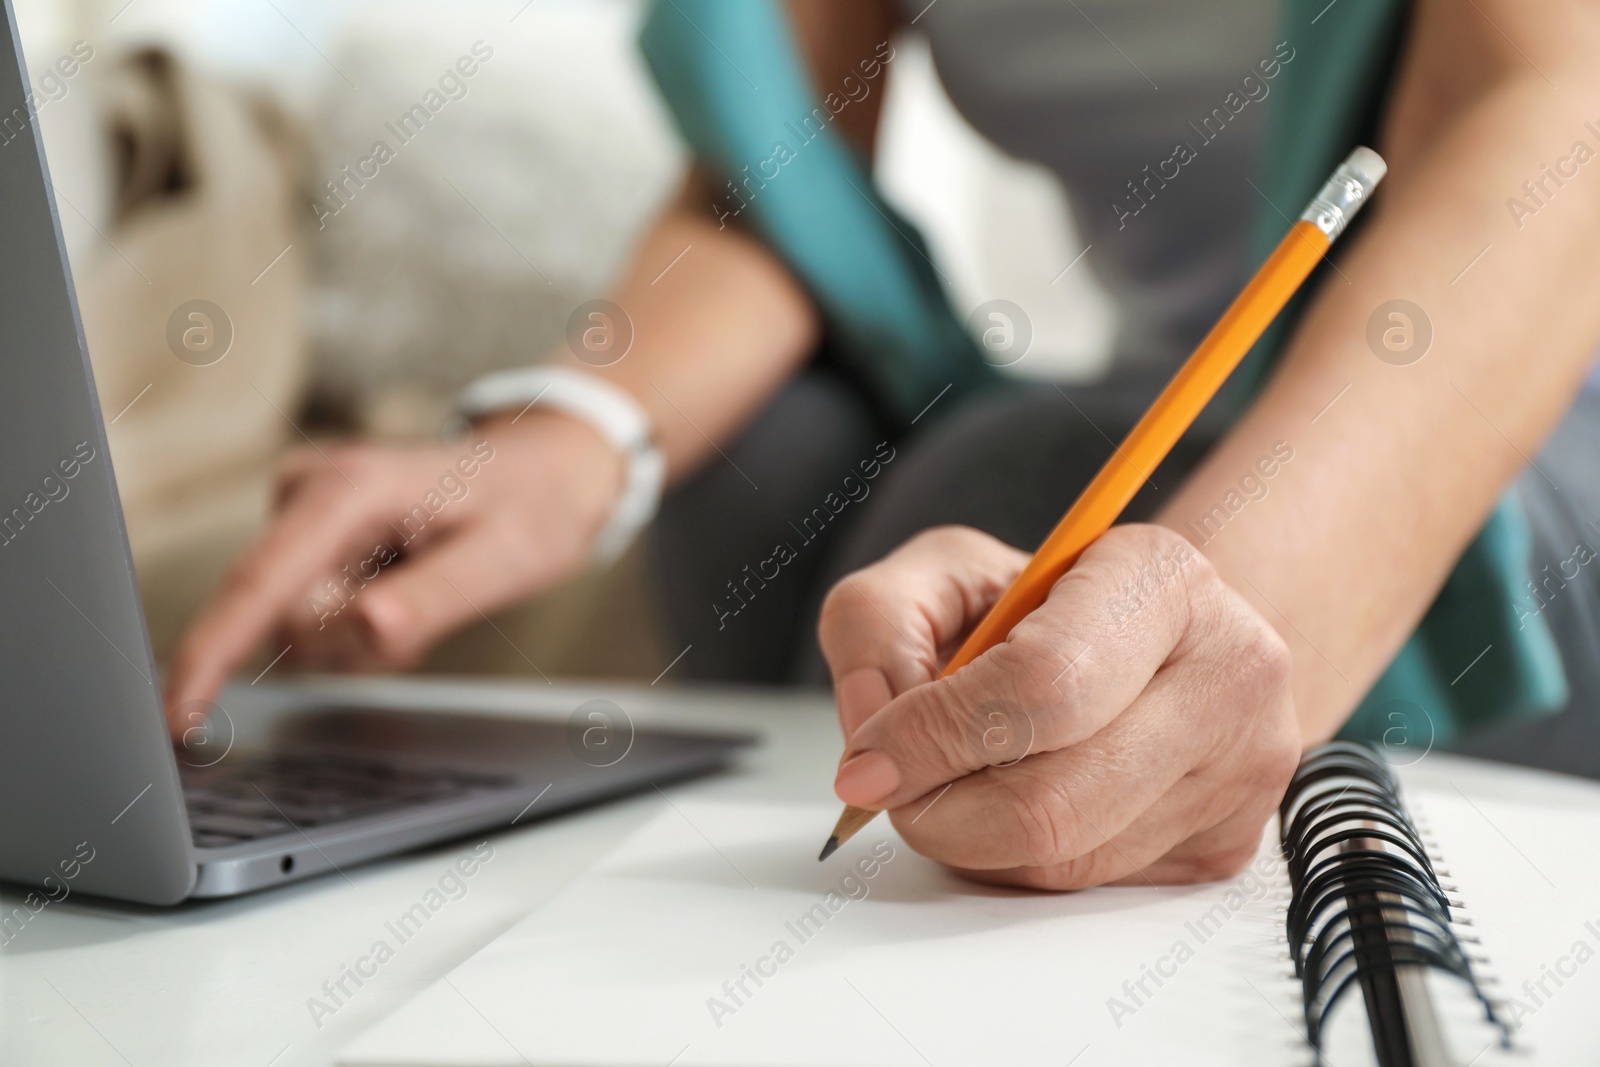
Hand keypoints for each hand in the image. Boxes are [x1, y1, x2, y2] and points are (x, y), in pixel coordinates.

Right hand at [162, 409, 622, 735]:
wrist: (544, 471)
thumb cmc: (529, 508)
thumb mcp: (501, 561)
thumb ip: (430, 600)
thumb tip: (363, 631)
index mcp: (347, 491)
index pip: (257, 587)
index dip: (211, 656)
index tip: (178, 717)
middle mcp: (308, 492)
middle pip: (284, 619)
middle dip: (351, 641)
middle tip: (426, 605)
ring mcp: (302, 513)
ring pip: (300, 625)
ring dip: (363, 635)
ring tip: (423, 587)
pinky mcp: (307, 536)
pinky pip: (315, 614)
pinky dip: (363, 620)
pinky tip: (405, 584)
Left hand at [817, 524, 1299, 889]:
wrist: (1160, 639)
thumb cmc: (1047, 603)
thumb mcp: (945, 571)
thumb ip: (877, 622)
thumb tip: (872, 726)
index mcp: (1162, 578)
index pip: (1041, 686)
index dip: (936, 736)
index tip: (869, 759)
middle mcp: (1228, 671)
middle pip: (1053, 801)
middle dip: (939, 811)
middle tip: (891, 791)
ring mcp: (1241, 767)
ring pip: (1065, 860)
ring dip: (971, 840)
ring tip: (952, 783)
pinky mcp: (1229, 843)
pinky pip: (1090, 886)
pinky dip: (1019, 860)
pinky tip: (1014, 800)